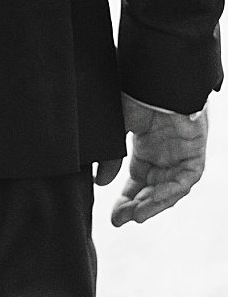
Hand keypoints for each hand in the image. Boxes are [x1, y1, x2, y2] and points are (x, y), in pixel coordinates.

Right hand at [95, 93, 209, 225]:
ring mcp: (181, 152)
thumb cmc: (135, 94)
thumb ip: (111, 157)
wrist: (157, 76)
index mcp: (146, 147)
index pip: (138, 181)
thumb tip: (101, 182)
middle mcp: (165, 153)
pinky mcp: (195, 150)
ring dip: (154, 204)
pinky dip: (170, 191)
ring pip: (171, 188)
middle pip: (153, 189)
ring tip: (136, 216)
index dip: (126, 199)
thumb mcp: (116, 129)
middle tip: (121, 220)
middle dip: (138, 206)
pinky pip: (186, 179)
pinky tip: (153, 199)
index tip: (114, 217)